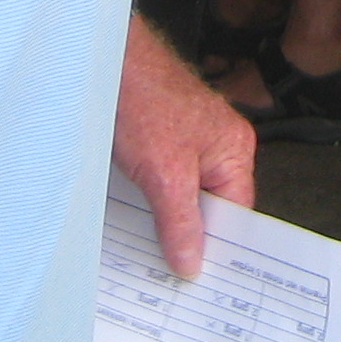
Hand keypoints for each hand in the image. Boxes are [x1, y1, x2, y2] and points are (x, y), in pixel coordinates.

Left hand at [112, 15, 256, 277]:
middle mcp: (215, 146)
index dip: (219, 247)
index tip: (203, 281)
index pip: (236, 214)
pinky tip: (130, 223)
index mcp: (233, 150)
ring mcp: (186, 143)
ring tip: (148, 256)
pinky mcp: (158, 141)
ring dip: (164, 222)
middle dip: (188, 238)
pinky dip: (148, 203)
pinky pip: (161, 184)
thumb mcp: (165, 173)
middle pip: (208, 208)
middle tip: (172, 277)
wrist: (105, 60)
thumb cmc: (142, 99)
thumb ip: (181, 222)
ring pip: (181, 198)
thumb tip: (192, 264)